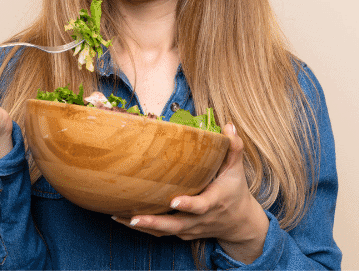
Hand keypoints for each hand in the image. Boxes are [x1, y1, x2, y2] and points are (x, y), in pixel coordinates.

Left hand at [112, 123, 269, 263]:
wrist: (239, 223)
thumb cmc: (234, 190)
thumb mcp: (236, 169)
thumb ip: (233, 148)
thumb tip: (229, 125)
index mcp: (214, 202)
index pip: (201, 206)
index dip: (187, 205)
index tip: (173, 201)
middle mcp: (201, 219)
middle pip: (176, 225)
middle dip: (155, 223)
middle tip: (134, 218)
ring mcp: (190, 229)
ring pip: (165, 232)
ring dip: (142, 227)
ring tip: (119, 217)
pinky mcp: (182, 233)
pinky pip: (161, 234)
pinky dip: (143, 229)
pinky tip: (123, 219)